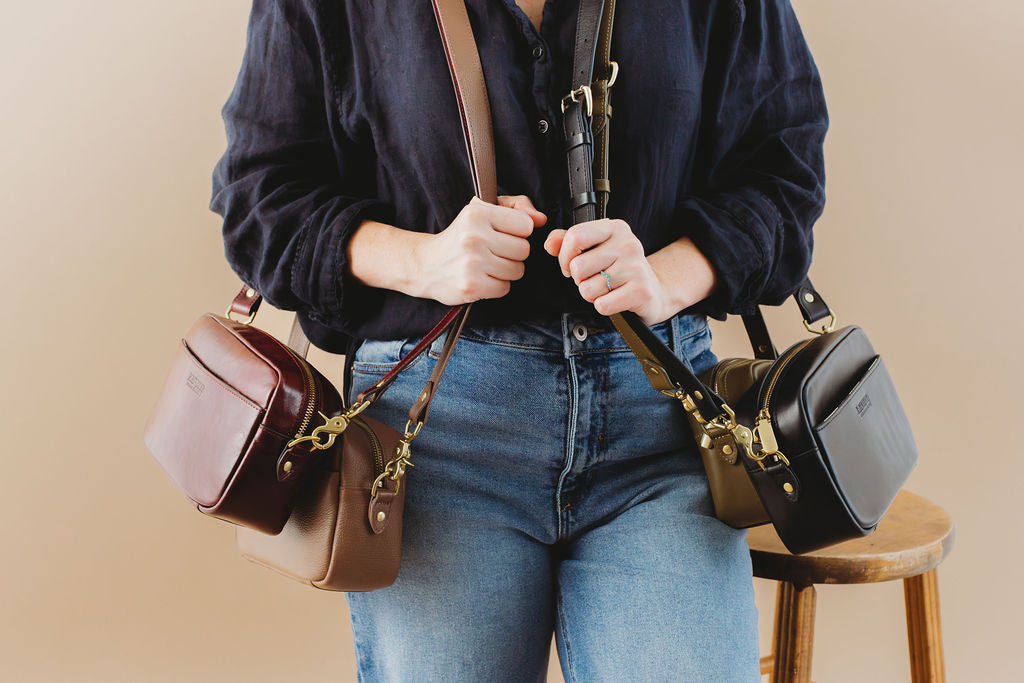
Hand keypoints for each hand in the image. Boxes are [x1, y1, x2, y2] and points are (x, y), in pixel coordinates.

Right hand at [412, 195, 546, 305]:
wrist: (425, 264)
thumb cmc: (461, 236)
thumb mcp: (483, 211)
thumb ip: (516, 207)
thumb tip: (541, 219)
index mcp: (477, 213)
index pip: (525, 225)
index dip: (517, 232)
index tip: (500, 234)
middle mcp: (474, 236)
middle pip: (524, 250)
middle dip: (512, 253)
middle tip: (492, 252)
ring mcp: (472, 262)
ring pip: (517, 270)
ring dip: (505, 271)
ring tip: (486, 265)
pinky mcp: (471, 285)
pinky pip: (505, 288)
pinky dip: (496, 286)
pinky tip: (481, 278)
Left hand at [543, 219, 717, 324]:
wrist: (653, 290)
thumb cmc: (617, 268)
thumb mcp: (594, 249)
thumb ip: (567, 242)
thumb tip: (550, 244)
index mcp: (614, 228)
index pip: (575, 236)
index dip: (564, 256)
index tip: (570, 265)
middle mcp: (627, 244)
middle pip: (578, 266)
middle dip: (579, 280)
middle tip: (594, 279)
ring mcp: (636, 267)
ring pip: (588, 289)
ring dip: (591, 294)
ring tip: (607, 288)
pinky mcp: (640, 291)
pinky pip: (602, 305)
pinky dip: (603, 306)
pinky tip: (615, 299)